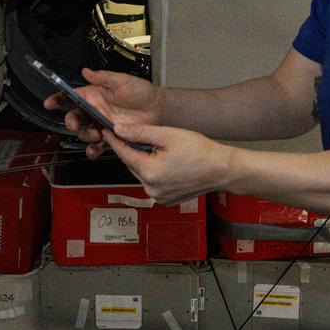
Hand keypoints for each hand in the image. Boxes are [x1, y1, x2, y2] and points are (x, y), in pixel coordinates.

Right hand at [44, 67, 162, 159]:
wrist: (158, 109)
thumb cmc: (141, 92)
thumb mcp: (123, 81)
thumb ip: (104, 78)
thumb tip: (86, 71)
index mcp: (94, 95)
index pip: (71, 96)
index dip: (58, 99)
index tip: (49, 104)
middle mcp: (94, 110)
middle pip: (74, 118)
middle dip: (71, 123)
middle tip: (76, 125)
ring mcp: (101, 125)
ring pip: (84, 133)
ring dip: (85, 136)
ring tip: (95, 135)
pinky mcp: (111, 138)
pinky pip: (97, 146)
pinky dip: (93, 150)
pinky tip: (96, 149)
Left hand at [102, 120, 233, 204]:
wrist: (222, 170)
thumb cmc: (200, 151)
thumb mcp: (168, 135)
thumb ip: (140, 132)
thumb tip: (118, 129)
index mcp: (149, 172)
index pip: (123, 153)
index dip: (115, 140)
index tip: (107, 130)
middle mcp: (151, 188)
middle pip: (132, 164)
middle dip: (133, 150)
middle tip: (139, 136)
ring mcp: (158, 197)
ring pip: (142, 173)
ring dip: (144, 161)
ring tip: (159, 149)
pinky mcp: (165, 200)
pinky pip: (152, 182)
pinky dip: (154, 172)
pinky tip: (167, 163)